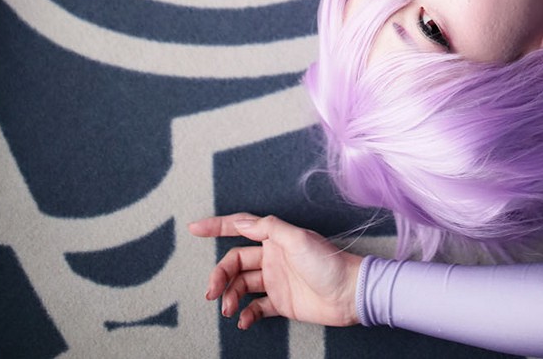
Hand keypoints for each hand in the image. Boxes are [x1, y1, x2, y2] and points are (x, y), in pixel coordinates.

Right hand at [190, 213, 361, 330]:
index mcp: (275, 237)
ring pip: (242, 286)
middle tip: (211, 292)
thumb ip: (268, 228)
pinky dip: (246, 314)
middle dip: (220, 275)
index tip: (194, 228)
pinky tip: (244, 321)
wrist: (349, 294)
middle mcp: (272, 257)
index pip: (240, 227)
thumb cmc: (327, 262)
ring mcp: (276, 280)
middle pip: (235, 262)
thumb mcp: (297, 239)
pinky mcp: (281, 302)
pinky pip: (256, 307)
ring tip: (229, 310)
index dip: (216, 226)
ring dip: (231, 297)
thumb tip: (241, 222)